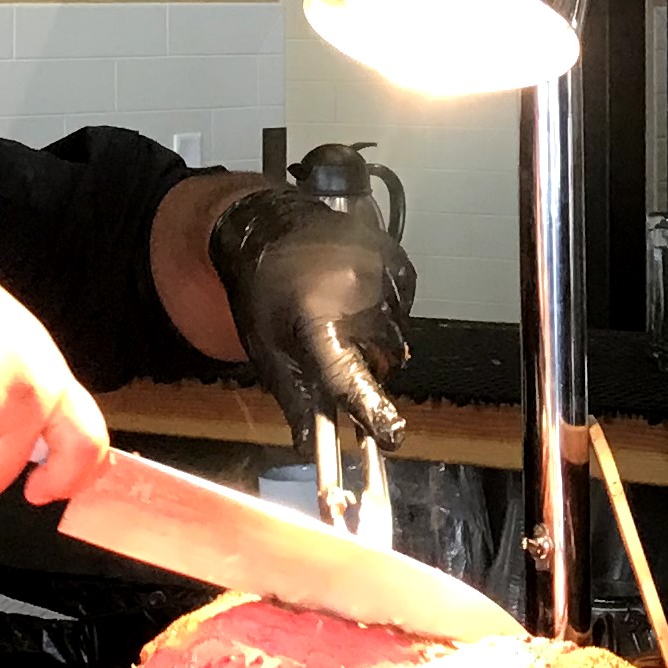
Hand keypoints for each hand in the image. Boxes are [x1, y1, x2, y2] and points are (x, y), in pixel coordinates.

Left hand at [205, 183, 414, 447]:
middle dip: (370, 365)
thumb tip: (308, 444)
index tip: (391, 436)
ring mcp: (383, 272)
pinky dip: (389, 310)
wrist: (271, 224)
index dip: (372, 411)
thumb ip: (292, 394)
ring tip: (345, 313)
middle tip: (341, 351)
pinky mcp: (398, 258)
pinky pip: (406, 304)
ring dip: (380, 337)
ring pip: (399, 333)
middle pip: (387, 358)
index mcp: (320, 322)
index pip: (352, 378)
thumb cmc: (261, 290)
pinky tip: (359, 295)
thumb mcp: (264, 346)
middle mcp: (359, 295)